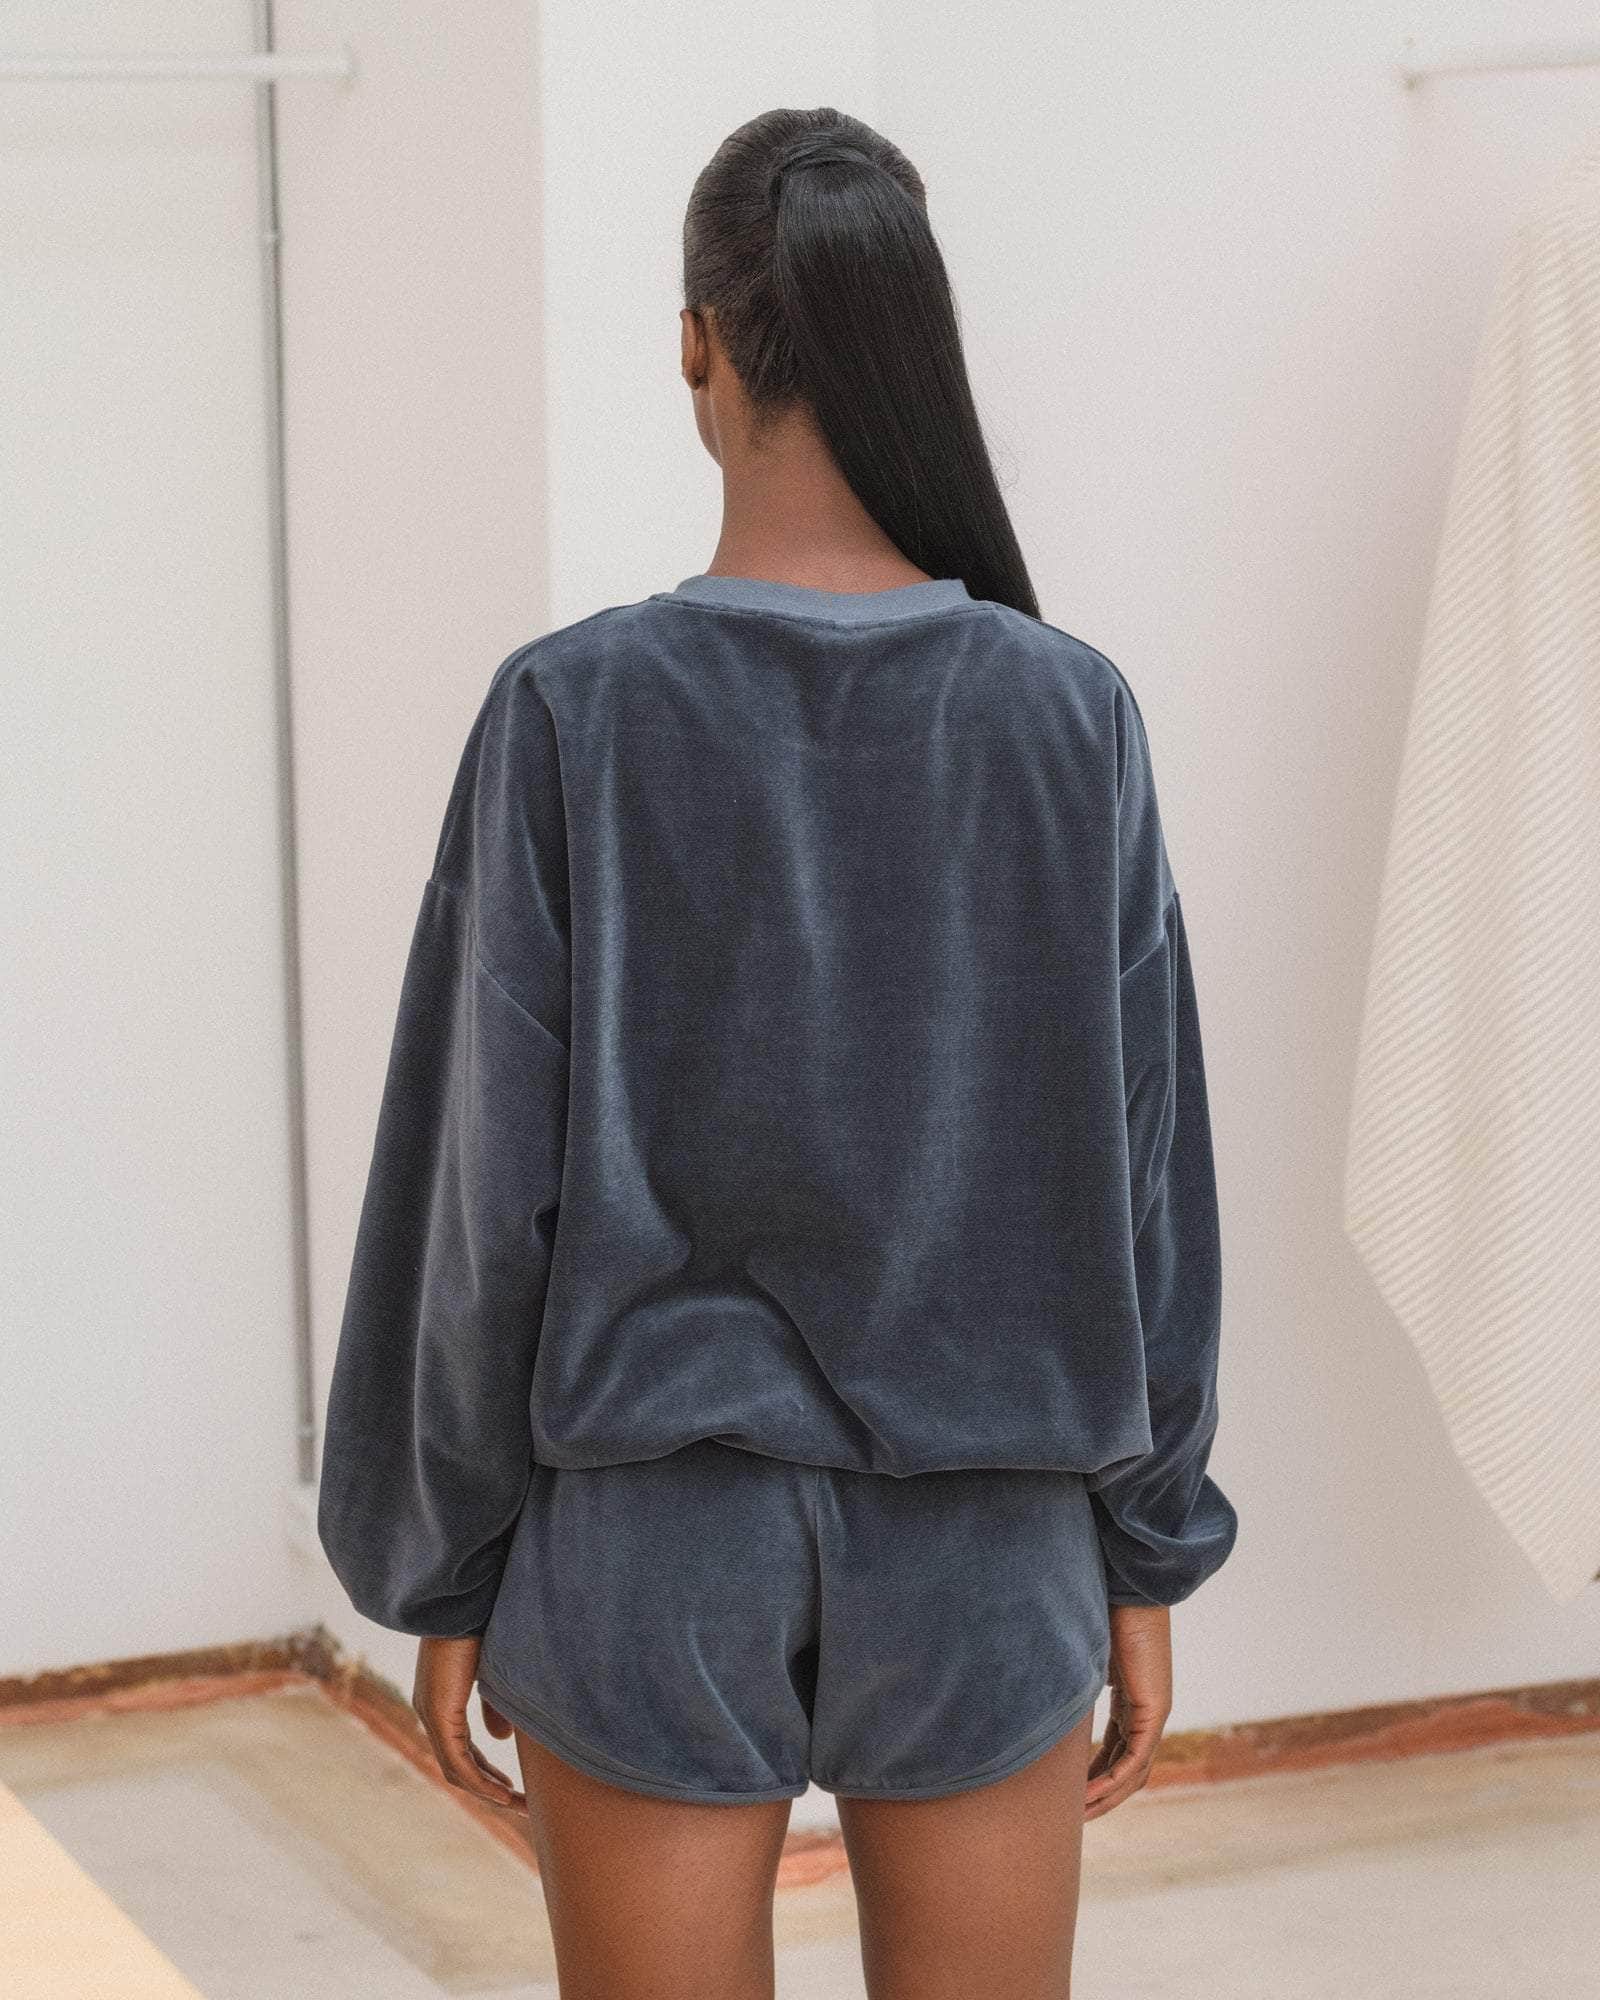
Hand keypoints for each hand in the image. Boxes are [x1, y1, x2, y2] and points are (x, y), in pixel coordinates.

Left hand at [412, 1635, 525, 1811]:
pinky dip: (480, 1781)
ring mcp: (431, 1712)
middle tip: (519, 1804)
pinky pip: (457, 1761)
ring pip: (456, 1770)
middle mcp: (430, 1710)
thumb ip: (495, 1706)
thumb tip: (502, 1739)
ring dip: (487, 1791)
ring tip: (517, 1805)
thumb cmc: (482, 1624)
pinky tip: (504, 1793)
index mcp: (440, 1698)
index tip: (511, 1787)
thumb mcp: (492, 1671)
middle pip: (458, 1767)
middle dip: (489, 1788)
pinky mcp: (439, 1710)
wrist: (464, 1597)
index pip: (460, 1750)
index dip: (486, 1771)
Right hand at [1084, 1602, 1170, 1821]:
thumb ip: (1069, 1678)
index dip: (1095, 1776)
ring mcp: (1153, 1712)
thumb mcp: (1082, 1654)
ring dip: (1107, 1797)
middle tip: (1073, 1816)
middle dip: (1101, 1795)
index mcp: (1131, 1700)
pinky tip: (1091, 1796)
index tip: (1070, 1794)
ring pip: (1133, 1771)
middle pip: (1126, 1768)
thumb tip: (1033, 1685)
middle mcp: (1145, 1711)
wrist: (1130, 1588)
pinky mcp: (1154, 1709)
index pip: (1116, 1751)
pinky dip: (1113, 1781)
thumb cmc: (1104, 1609)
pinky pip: (1135, 1759)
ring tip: (1079, 1816)